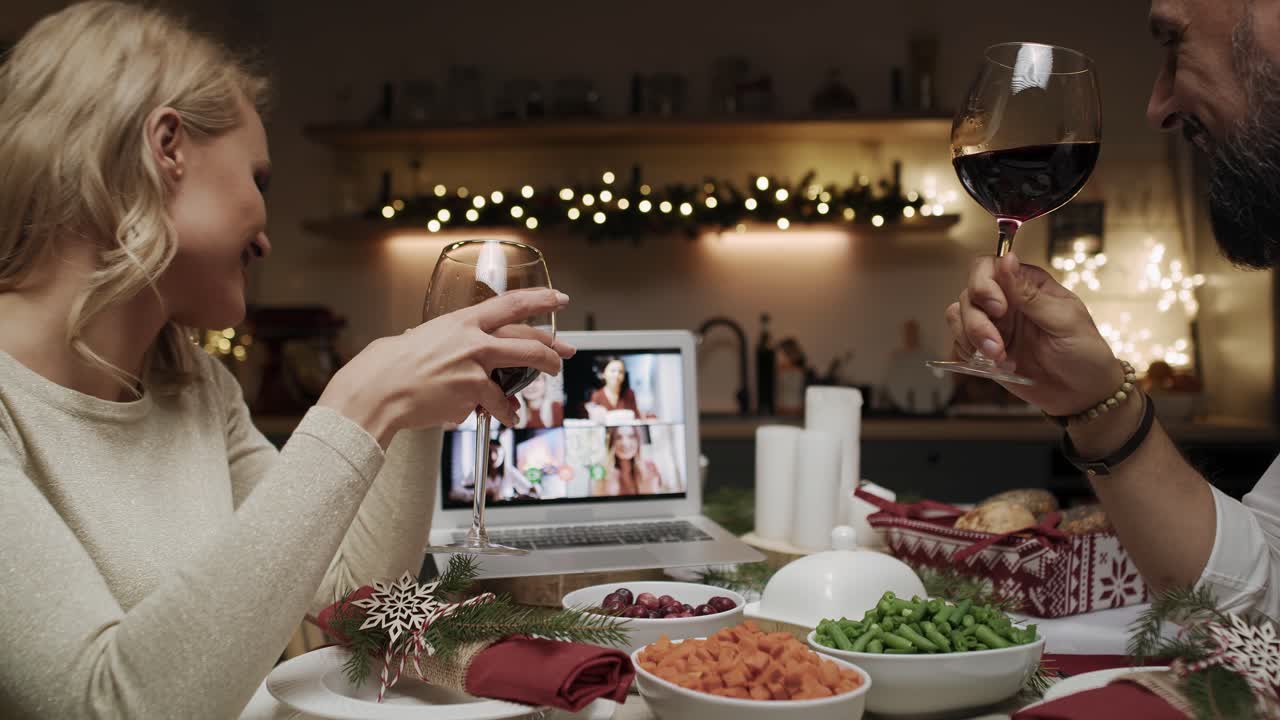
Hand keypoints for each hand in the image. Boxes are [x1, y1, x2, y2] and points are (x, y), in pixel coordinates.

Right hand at [319, 288, 573, 445]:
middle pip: (528, 335)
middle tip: (566, 350)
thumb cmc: (387, 367)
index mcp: (460, 320)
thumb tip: (444, 346)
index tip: (558, 299)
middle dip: (554, 345)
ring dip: (543, 372)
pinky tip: (508, 416)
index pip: (510, 303)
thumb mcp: (418, 338)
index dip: (540, 299)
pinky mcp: (473, 390)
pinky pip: (500, 402)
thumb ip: (442, 341)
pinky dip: (506, 412)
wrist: (377, 390)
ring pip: (526, 364)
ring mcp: (475, 363)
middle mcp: (472, 338)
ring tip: (548, 379)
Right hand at [944, 252, 1120, 415]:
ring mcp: (994, 325)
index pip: (988, 267)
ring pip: (958, 316)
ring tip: (998, 358)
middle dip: (977, 322)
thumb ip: (1030, 293)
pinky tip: (992, 364)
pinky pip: (958, 341)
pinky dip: (967, 353)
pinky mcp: (984, 348)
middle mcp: (1006, 300)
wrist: (1082, 394)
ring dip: (971, 339)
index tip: (998, 309)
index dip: (984, 285)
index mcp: (1028, 285)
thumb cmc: (1084, 354)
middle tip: (997, 345)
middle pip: (969, 294)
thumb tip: (1007, 259)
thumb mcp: (1065, 321)